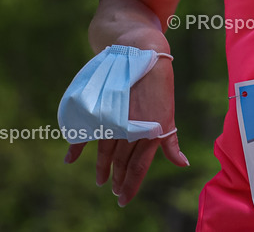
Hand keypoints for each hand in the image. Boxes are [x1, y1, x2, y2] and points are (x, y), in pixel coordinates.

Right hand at [63, 56, 188, 205]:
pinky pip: (87, 132)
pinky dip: (77, 146)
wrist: (143, 53)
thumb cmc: (159, 85)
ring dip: (104, 167)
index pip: (138, 168)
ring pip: (107, 151)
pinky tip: (70, 159)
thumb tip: (182, 164)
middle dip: (118, 179)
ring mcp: (116, 118)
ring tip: (102, 180)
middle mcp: (133, 128)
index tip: (123, 199)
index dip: (130, 185)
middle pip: (121, 162)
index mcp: (152, 131)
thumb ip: (170, 142)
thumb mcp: (168, 114)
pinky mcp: (103, 107)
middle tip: (114, 190)